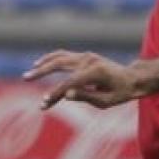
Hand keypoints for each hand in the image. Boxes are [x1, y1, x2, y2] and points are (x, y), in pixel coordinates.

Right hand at [24, 51, 139, 109]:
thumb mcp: (106, 101)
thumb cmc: (121, 93)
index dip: (55, 93)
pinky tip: (40, 64)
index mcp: (94, 72)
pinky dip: (51, 59)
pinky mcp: (84, 56)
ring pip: (59, 57)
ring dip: (43, 64)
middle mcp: (89, 60)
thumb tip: (66, 95)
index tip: (44, 103)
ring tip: (30, 73)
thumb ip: (86, 97)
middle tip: (26, 78)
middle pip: (59, 65)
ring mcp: (86, 56)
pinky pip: (64, 56)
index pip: (69, 83)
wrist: (132, 78)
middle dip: (41, 72)